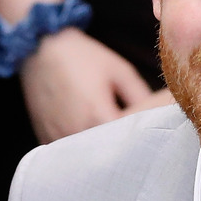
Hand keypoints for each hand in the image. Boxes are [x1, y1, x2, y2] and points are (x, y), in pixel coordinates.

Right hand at [19, 28, 167, 143]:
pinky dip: (82, 145)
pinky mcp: (46, 138)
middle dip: (126, 144)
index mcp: (98, 116)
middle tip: (137, 134)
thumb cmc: (81, 56)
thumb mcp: (119, 70)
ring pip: (90, 154)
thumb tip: (161, 116)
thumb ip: (143, 97)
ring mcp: (59, 138)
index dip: (148, 134)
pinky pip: (71, 152)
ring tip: (111, 132)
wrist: (39, 46)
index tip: (157, 129)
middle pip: (112, 152)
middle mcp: (76, 133)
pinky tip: (87, 128)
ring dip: (103, 147)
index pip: (134, 139)